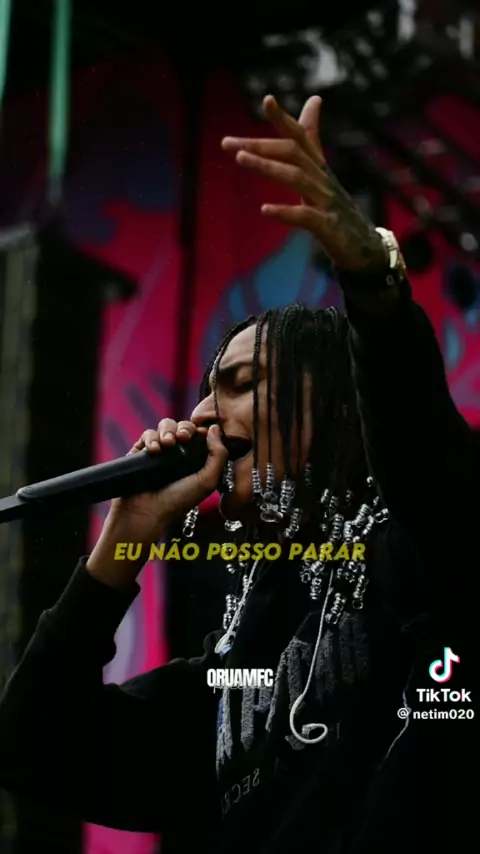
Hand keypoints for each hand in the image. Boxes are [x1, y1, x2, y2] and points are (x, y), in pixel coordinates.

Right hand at [87, 420, 226, 587]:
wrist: (145, 512)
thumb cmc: (178, 501)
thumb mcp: (207, 481)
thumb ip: (219, 455)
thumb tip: (215, 428)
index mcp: (196, 460)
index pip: (201, 434)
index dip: (201, 429)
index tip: (200, 433)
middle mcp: (179, 454)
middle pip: (184, 426)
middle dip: (184, 428)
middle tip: (182, 438)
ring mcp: (160, 452)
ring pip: (165, 426)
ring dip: (167, 430)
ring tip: (166, 444)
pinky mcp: (141, 452)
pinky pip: (147, 434)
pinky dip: (151, 438)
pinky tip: (154, 450)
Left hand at [221, 95, 386, 272]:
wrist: (364, 245)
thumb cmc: (336, 208)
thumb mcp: (321, 172)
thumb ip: (311, 139)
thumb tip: (314, 99)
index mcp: (318, 167)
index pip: (300, 136)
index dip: (284, 118)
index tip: (267, 100)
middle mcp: (322, 178)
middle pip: (292, 152)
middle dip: (260, 145)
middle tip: (228, 143)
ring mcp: (326, 202)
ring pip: (297, 178)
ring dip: (268, 167)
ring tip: (240, 159)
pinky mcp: (327, 226)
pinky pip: (305, 217)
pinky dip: (285, 212)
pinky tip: (264, 209)